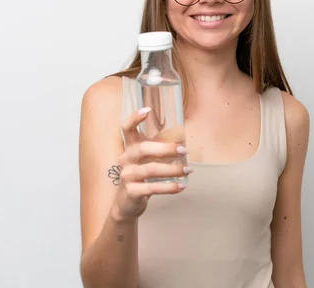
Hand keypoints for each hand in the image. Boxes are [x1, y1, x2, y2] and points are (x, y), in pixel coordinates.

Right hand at [110, 107, 190, 221]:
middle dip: (166, 149)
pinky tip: (181, 186)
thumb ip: (160, 150)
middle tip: (184, 151)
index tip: (147, 110)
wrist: (127, 203)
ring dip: (172, 169)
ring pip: (151, 169)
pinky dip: (169, 187)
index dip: (134, 118)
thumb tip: (184, 142)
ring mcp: (127, 175)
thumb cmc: (142, 177)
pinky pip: (152, 188)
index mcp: (130, 147)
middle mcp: (125, 158)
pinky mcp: (131, 191)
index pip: (126, 128)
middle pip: (144, 148)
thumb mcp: (148, 160)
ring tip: (187, 170)